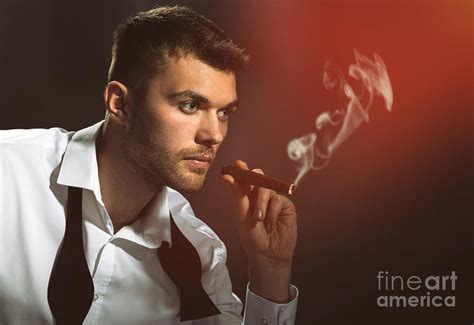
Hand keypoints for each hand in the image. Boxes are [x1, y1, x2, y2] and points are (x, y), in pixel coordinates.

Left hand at [222, 160, 296, 301]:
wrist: (269, 254)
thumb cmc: (252, 237)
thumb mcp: (242, 215)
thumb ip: (237, 194)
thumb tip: (227, 176)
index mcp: (246, 196)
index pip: (244, 178)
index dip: (241, 169)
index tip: (237, 164)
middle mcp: (260, 195)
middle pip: (258, 177)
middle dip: (253, 178)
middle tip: (247, 185)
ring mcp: (273, 199)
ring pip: (267, 188)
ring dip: (261, 204)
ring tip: (259, 220)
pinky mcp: (286, 205)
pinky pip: (278, 200)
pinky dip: (272, 212)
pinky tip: (271, 225)